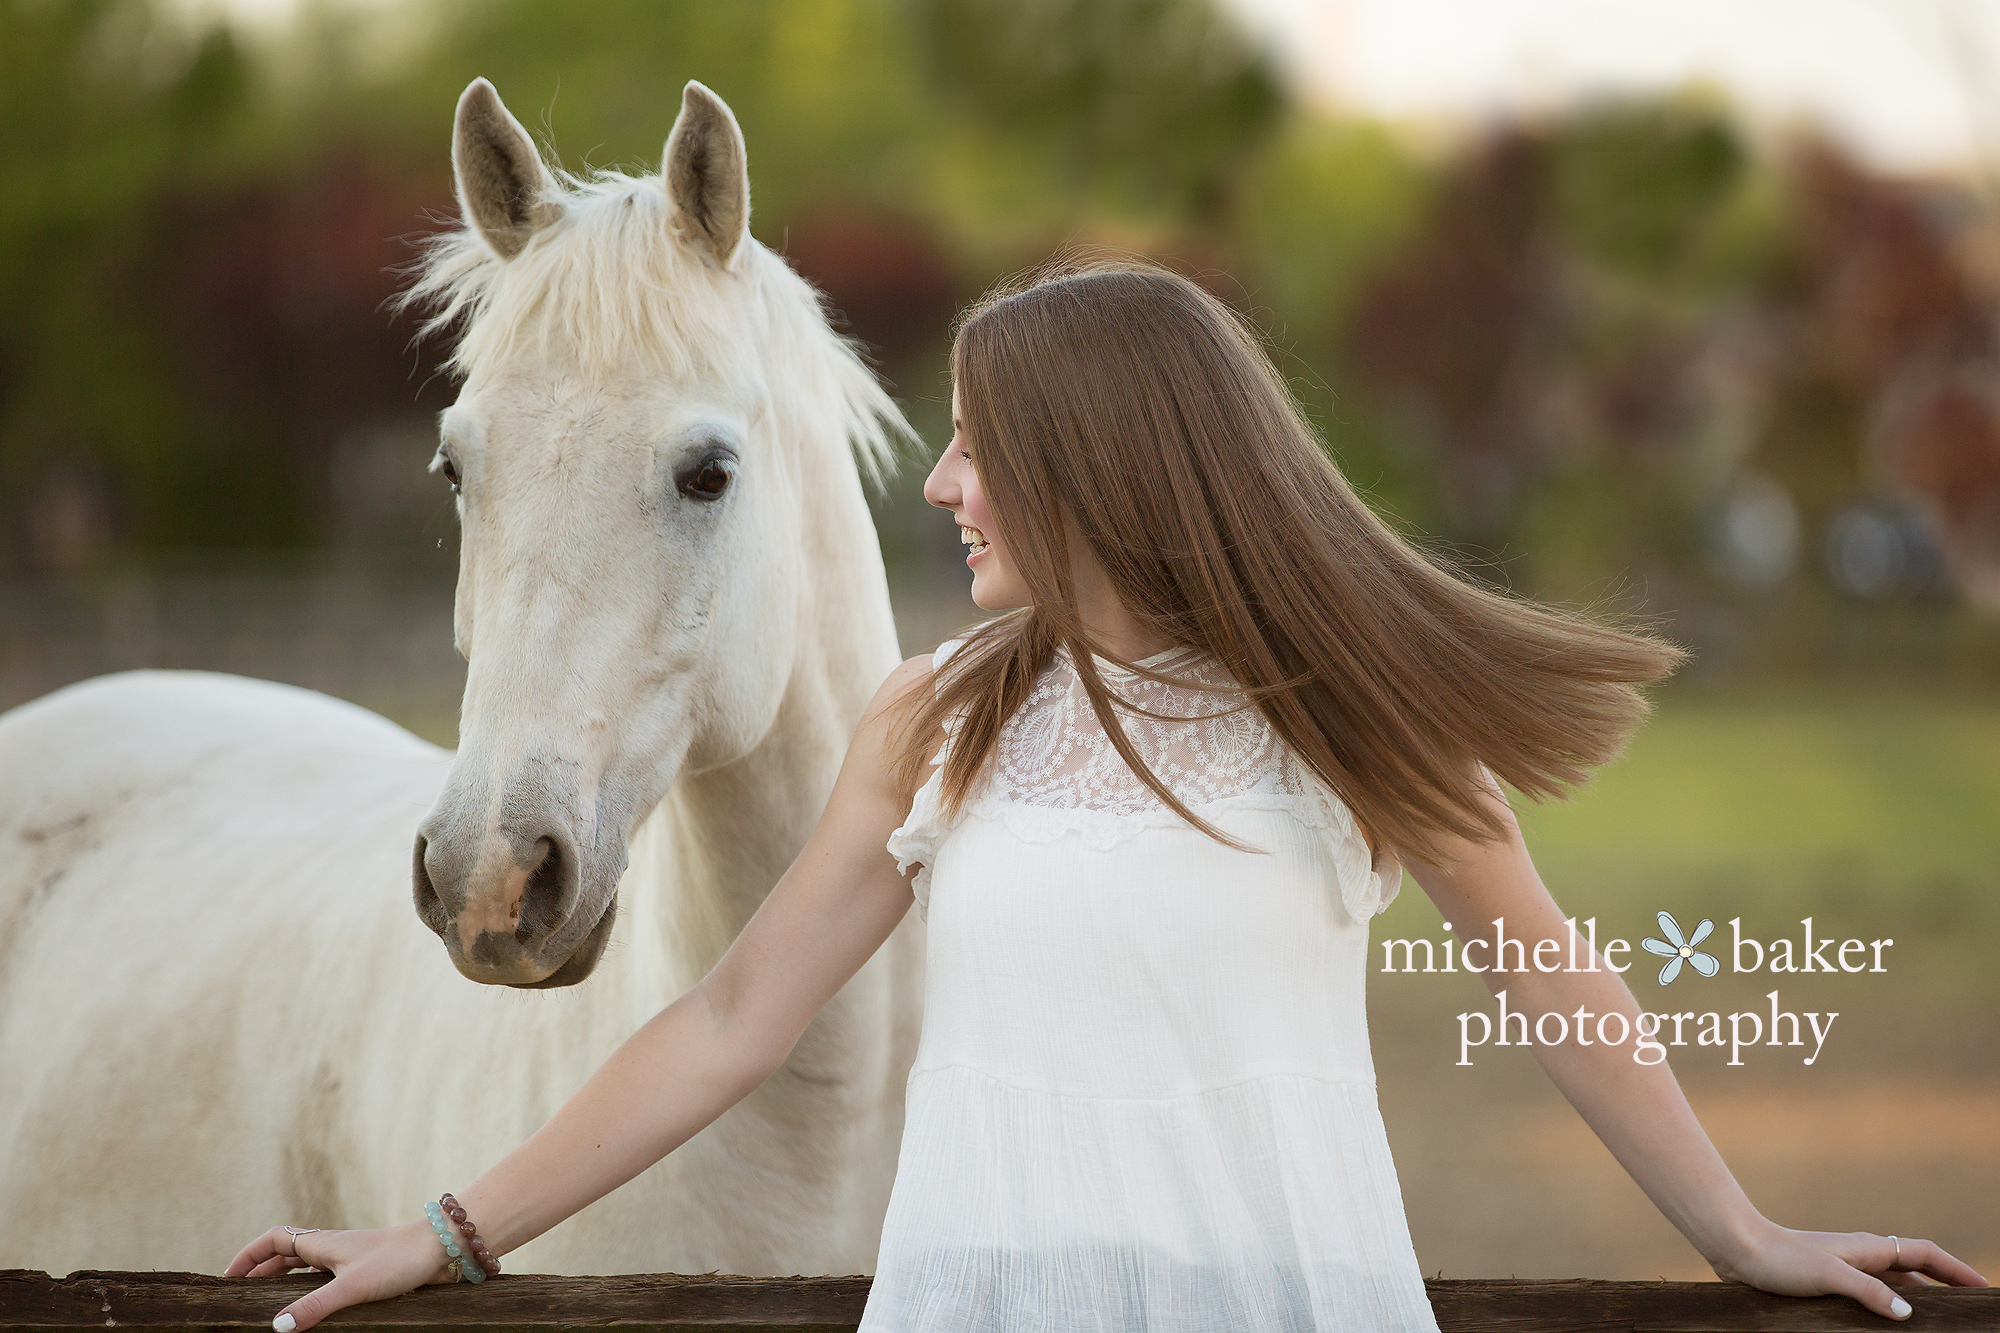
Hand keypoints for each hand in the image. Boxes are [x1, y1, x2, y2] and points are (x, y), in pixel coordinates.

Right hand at [225, 1222, 449, 1330]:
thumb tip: (277, 1327)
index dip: (248, 1256)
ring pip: (307, 1267)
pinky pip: (327, 1279)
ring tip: (267, 1306)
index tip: (227, 1278)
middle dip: (260, 1273)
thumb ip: (315, 1307)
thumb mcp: (352, 1287)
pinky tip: (311, 1310)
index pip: (273, 1240)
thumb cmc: (398, 1261)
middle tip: (240, 1298)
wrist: (442, 1249)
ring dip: (284, 1282)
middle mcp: (332, 1248)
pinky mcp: (366, 1273)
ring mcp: (349, 1259)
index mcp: (321, 1243)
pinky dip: (310, 1291)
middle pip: (286, 1255)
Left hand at [1716, 1221, 1988, 1320]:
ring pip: (1893, 1282)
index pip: (1925, 1253)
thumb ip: (1868, 1292)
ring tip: (1938, 1322)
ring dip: (1917, 1298)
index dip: (1956, 1269)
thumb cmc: (1781, 1259)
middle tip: (1967, 1311)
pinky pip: (1870, 1294)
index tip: (1983, 1287)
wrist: (1738, 1249)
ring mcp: (1845, 1268)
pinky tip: (1889, 1325)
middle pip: (1914, 1269)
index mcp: (1869, 1248)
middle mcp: (1861, 1255)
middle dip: (1944, 1286)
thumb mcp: (1829, 1276)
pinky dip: (1888, 1306)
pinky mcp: (1827, 1282)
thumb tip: (1909, 1312)